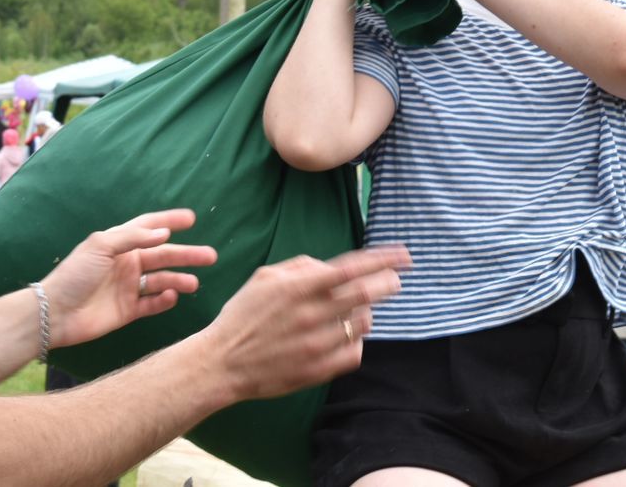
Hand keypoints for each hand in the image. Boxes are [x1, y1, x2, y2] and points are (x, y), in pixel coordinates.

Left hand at [40, 208, 218, 349]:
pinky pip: (152, 303)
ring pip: (162, 279)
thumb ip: (133, 238)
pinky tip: (172, 297)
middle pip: (164, 255)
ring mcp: (129, 287)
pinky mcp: (129, 310)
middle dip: (187, 254)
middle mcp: (127, 263)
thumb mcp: (100, 246)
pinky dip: (164, 300)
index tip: (192, 218)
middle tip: (211, 256)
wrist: (55, 314)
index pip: (149, 228)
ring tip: (194, 284)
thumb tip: (164, 234)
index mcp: (120, 244)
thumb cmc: (75, 274)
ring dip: (179, 279)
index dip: (169, 221)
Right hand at [204, 244, 410, 401]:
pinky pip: (354, 353)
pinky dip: (357, 342)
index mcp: (300, 287)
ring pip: (363, 323)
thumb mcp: (266, 278)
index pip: (353, 267)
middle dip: (387, 284)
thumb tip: (329, 266)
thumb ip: (301, 267)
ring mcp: (316, 344)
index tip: (404, 256)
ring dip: (368, 313)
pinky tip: (347, 337)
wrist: (221, 362)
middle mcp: (312, 314)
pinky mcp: (317, 370)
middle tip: (394, 281)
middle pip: (366, 294)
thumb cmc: (243, 316)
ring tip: (359, 311)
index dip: (383, 260)